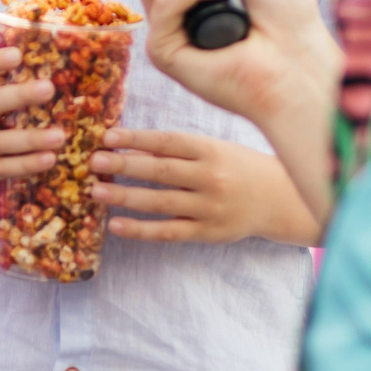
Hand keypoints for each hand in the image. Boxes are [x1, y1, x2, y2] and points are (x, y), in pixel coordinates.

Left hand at [92, 129, 321, 245]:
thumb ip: (177, 150)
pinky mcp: (207, 233)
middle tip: (92, 162)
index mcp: (210, 150)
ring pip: (160, 203)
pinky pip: (169, 232)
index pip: (168, 142)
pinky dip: (141, 230)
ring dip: (125, 197)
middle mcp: (211, 178)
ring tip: (96, 192)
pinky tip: (116, 225)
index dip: (136, 139)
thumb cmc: (237, 166)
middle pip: (161, 172)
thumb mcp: (213, 149)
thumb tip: (130, 146)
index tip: (107, 136)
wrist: (277, 199)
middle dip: (124, 166)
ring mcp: (209, 208)